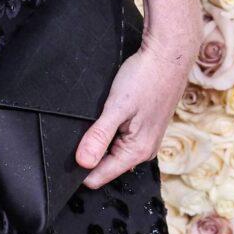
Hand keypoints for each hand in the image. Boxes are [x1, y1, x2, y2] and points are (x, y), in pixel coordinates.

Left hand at [73, 32, 195, 188]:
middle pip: (104, 166)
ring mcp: (145, 140)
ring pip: (111, 152)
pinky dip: (109, 131)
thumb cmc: (146, 78)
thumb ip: (99, 136)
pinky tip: (108, 115)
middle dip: (89, 153)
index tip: (66, 156)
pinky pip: (120, 139)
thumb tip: (83, 162)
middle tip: (81, 129)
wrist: (168, 56)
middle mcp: (143, 151)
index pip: (98, 177)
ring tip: (97, 118)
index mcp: (136, 152)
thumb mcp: (116, 107)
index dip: (78, 169)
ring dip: (99, 140)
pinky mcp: (145, 129)